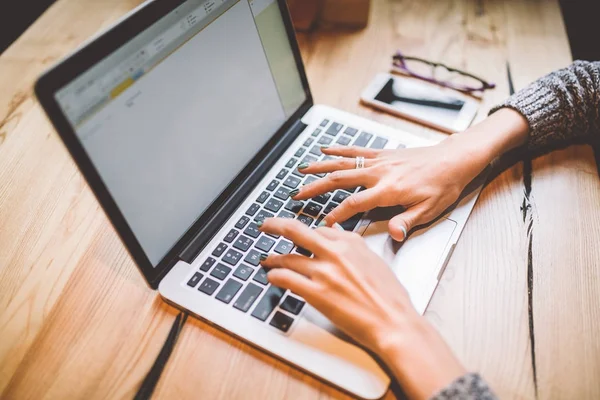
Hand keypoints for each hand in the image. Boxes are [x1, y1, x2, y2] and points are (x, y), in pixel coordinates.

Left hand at [259, 218, 465, 398]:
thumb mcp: (375, 262)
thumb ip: (354, 248)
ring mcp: (325, 272)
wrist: (394, 322)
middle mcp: (336, 252)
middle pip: (295, 230)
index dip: (306, 232)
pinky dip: (275, 276)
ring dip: (273, 259)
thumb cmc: (390, 297)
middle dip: (275, 225)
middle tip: (265, 226)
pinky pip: (286, 279)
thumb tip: (338, 238)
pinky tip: (272, 278)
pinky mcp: (317, 293)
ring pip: (287, 257)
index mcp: (352, 242)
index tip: (298, 233)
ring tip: (267, 261)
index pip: (320, 229)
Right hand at [293, 139, 485, 241]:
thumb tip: (394, 234)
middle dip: (315, 188)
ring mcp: (379, 161)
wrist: (455, 159)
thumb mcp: (430, 210)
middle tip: (297, 195)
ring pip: (343, 164)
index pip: (354, 204)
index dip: (336, 215)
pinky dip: (338, 149)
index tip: (323, 224)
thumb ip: (408, 221)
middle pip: (339, 181)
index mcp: (389, 190)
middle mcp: (380, 173)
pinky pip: (356, 151)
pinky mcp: (383, 153)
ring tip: (301, 170)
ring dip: (320, 167)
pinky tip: (325, 149)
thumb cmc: (445, 184)